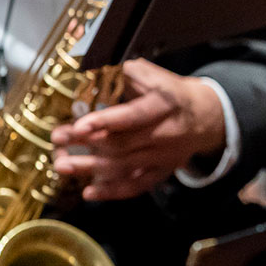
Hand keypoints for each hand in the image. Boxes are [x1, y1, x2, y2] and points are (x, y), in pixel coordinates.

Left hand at [51, 58, 225, 200]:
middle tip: (58, 140)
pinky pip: (137, 186)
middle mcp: (167, 132)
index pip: (134, 115)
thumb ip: (123, 74)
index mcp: (165, 104)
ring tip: (62, 165)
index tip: (79, 125)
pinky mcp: (163, 171)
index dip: (106, 122)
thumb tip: (89, 73)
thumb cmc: (171, 92)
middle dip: (86, 144)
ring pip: (125, 166)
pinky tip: (89, 192)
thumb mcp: (152, 75)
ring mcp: (165, 156)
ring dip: (91, 168)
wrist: (207, 116)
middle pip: (123, 144)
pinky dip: (113, 191)